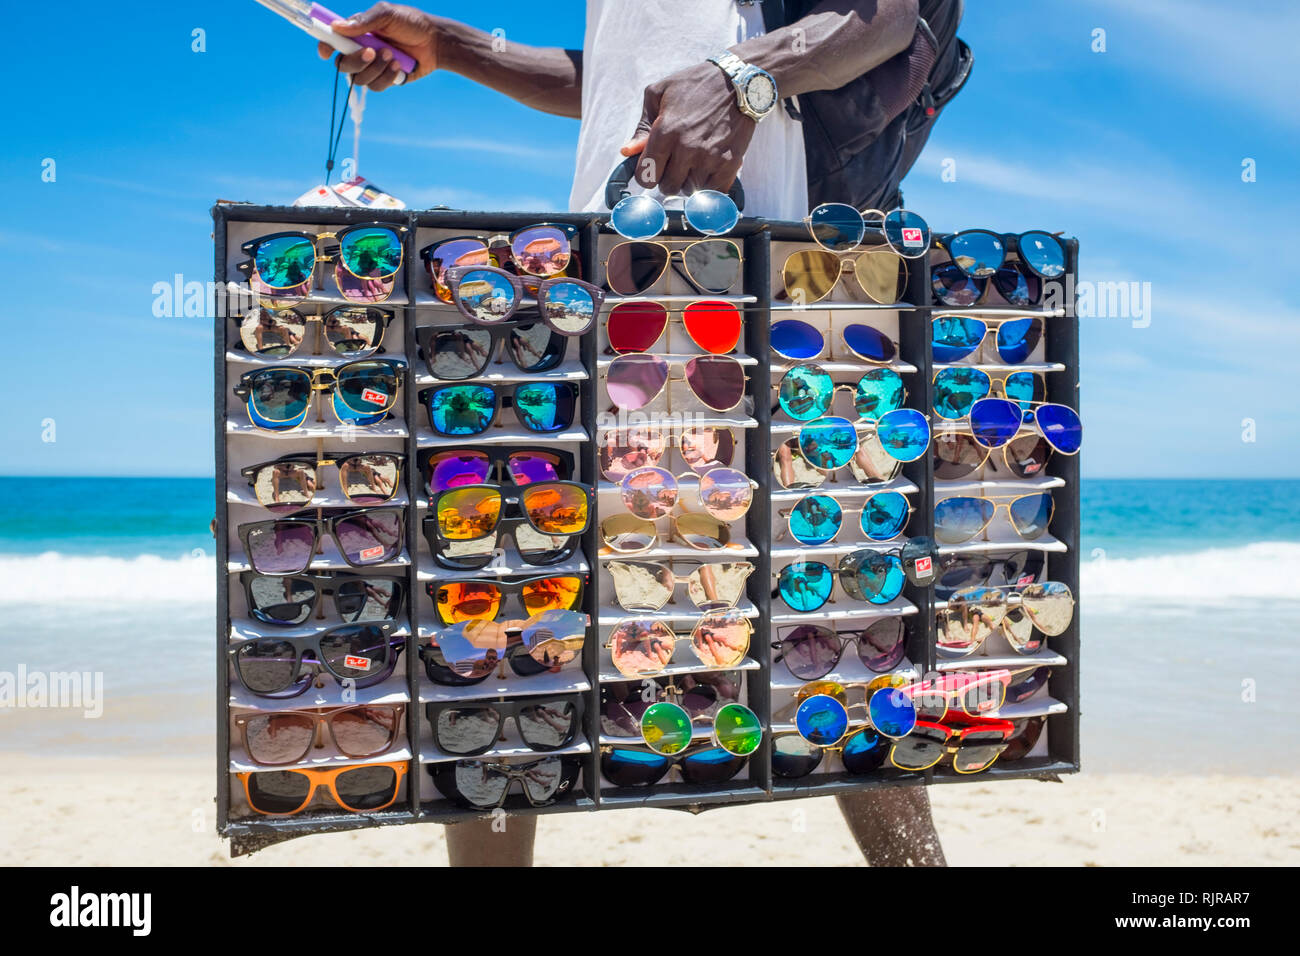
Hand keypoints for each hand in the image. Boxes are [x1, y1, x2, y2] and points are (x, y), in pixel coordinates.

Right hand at [316, 2, 439, 90]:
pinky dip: (386, 77)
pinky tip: (398, 66)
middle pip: (343, 65)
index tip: (326, 52)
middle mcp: (361, 51)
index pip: (333, 41)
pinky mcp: (385, 80)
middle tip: (373, 51)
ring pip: (359, 79)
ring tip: (392, 55)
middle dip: (356, 61)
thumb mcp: (387, 14)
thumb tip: (337, 26)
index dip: (325, 47)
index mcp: (357, 33)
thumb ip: (364, 21)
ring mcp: (373, 67)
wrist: (435, 42)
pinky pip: (376, 86)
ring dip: (375, 68)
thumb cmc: (411, 23)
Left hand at [620, 60, 755, 195]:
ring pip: (690, 190)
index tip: (654, 166)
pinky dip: (709, 185)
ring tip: (694, 161)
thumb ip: (642, 126)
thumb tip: (628, 152)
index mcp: (665, 132)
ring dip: (689, 180)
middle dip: (668, 177)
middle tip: (676, 162)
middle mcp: (687, 148)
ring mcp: (709, 158)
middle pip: (667, 187)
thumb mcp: (659, 94)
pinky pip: (713, 191)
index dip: (647, 174)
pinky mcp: (729, 163)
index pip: (646, 176)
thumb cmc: (694, 85)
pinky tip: (709, 168)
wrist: (737, 82)